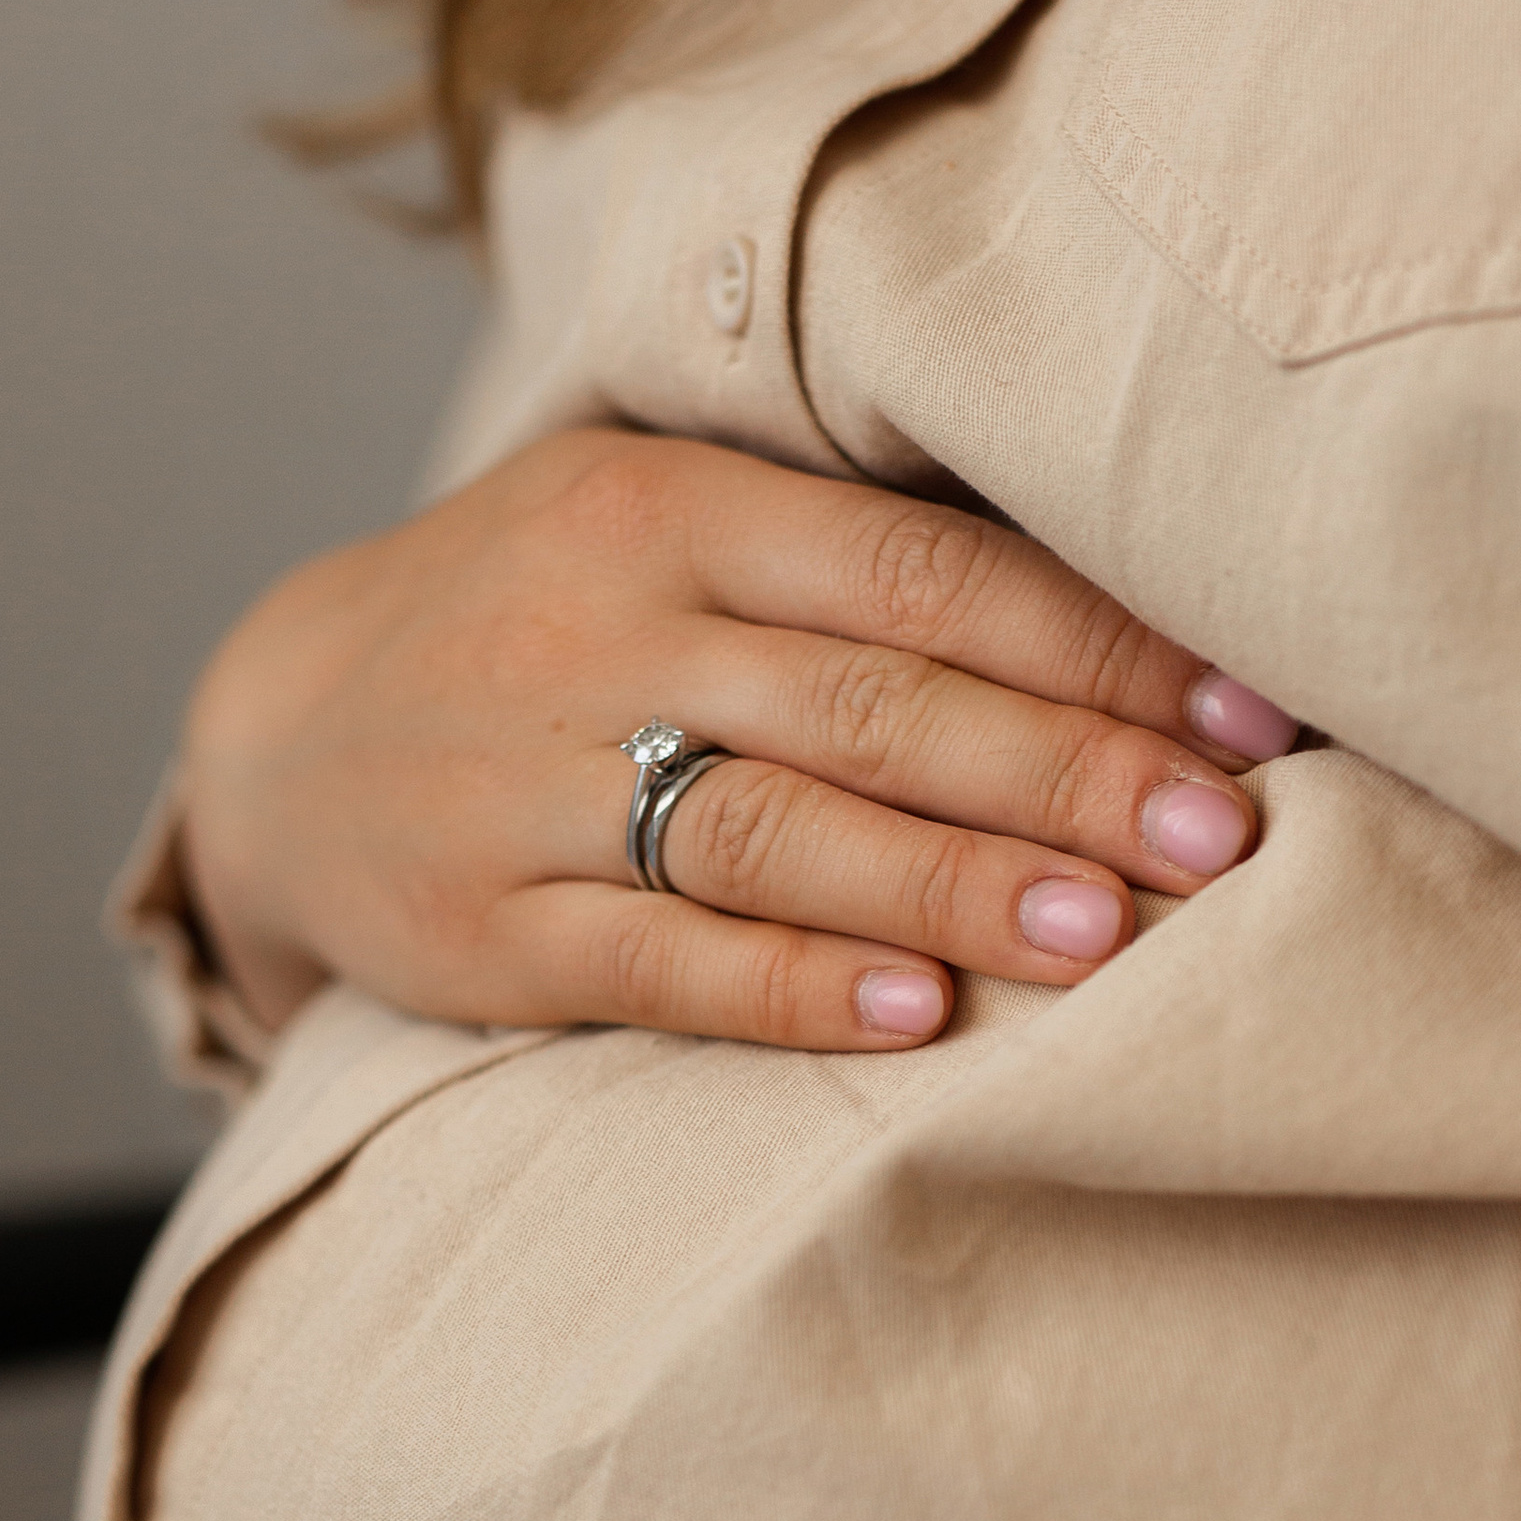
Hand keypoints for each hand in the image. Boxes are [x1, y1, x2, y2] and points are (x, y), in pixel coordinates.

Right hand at [177, 427, 1291, 1054]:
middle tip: (1224, 839)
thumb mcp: (658, 528)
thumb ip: (847, 566)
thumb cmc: (539, 627)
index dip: (1095, 643)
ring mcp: (532, 783)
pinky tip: (914, 1015)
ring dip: (949, 883)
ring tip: (1107, 934)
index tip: (1250, 712)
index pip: (921, 570)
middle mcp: (601, 630)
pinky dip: (791, 986)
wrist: (270, 736)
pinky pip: (657, 957)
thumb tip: (1131, 635)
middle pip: (868, 700)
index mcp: (670, 504)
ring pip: (771, 828)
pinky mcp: (485, 927)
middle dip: (1062, 769)